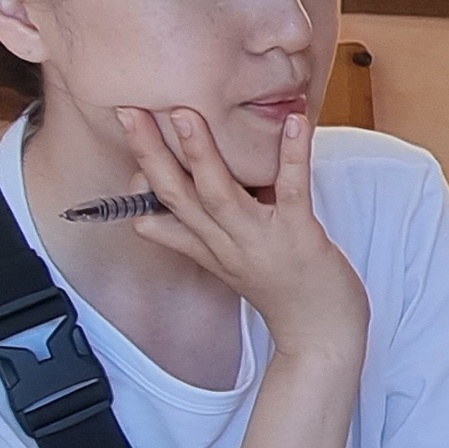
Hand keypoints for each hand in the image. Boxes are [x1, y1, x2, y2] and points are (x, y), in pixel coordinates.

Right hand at [116, 102, 365, 361]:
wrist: (322, 336)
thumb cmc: (282, 292)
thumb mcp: (224, 265)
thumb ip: (190, 236)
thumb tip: (149, 214)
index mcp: (207, 247)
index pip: (156, 211)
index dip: (138, 173)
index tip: (126, 130)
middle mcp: (225, 244)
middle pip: (176, 196)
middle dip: (150, 153)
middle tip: (129, 111)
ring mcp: (261, 241)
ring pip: (219, 195)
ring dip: (200, 154)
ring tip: (186, 115)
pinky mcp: (301, 236)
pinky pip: (292, 190)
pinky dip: (292, 155)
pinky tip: (295, 123)